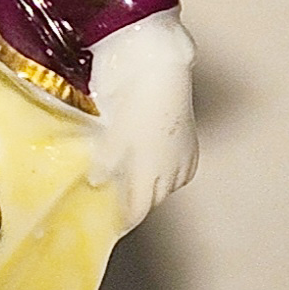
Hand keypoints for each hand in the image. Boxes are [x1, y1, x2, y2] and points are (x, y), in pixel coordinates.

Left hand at [86, 11, 197, 226]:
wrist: (157, 69)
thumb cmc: (129, 103)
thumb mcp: (107, 139)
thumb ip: (102, 167)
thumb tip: (97, 182)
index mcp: (148, 179)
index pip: (135, 214)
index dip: (120, 219)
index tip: (106, 220)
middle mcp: (171, 175)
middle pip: (151, 199)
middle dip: (134, 198)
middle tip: (113, 190)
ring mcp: (184, 159)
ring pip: (166, 183)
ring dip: (150, 181)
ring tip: (130, 170)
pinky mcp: (191, 143)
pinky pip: (179, 167)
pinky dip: (165, 166)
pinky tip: (153, 155)